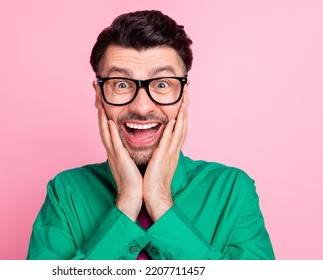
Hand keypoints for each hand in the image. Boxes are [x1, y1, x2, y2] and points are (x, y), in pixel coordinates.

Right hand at [97, 107, 142, 220]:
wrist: (132, 195)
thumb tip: (127, 149)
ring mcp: (114, 155)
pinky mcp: (120, 159)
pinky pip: (114, 143)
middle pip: (103, 131)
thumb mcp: (128, 164)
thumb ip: (126, 155)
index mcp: (114, 154)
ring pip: (106, 134)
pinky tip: (111, 122)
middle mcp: (111, 153)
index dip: (104, 121)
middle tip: (98, 104)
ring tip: (101, 108)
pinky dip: (111, 132)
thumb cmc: (132, 182)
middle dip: (101, 117)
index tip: (104, 110)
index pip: (107, 134)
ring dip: (103, 120)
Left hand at [143, 101, 187, 220]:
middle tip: (187, 100)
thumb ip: (161, 154)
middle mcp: (174, 151)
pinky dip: (170, 130)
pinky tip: (172, 120)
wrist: (156, 196)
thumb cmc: (155, 182)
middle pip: (183, 129)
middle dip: (185, 114)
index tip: (183, 107)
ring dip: (181, 118)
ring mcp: (169, 154)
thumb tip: (160, 147)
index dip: (183, 119)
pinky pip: (167, 141)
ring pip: (179, 133)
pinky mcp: (162, 158)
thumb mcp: (160, 164)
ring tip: (184, 105)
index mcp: (173, 153)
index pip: (180, 132)